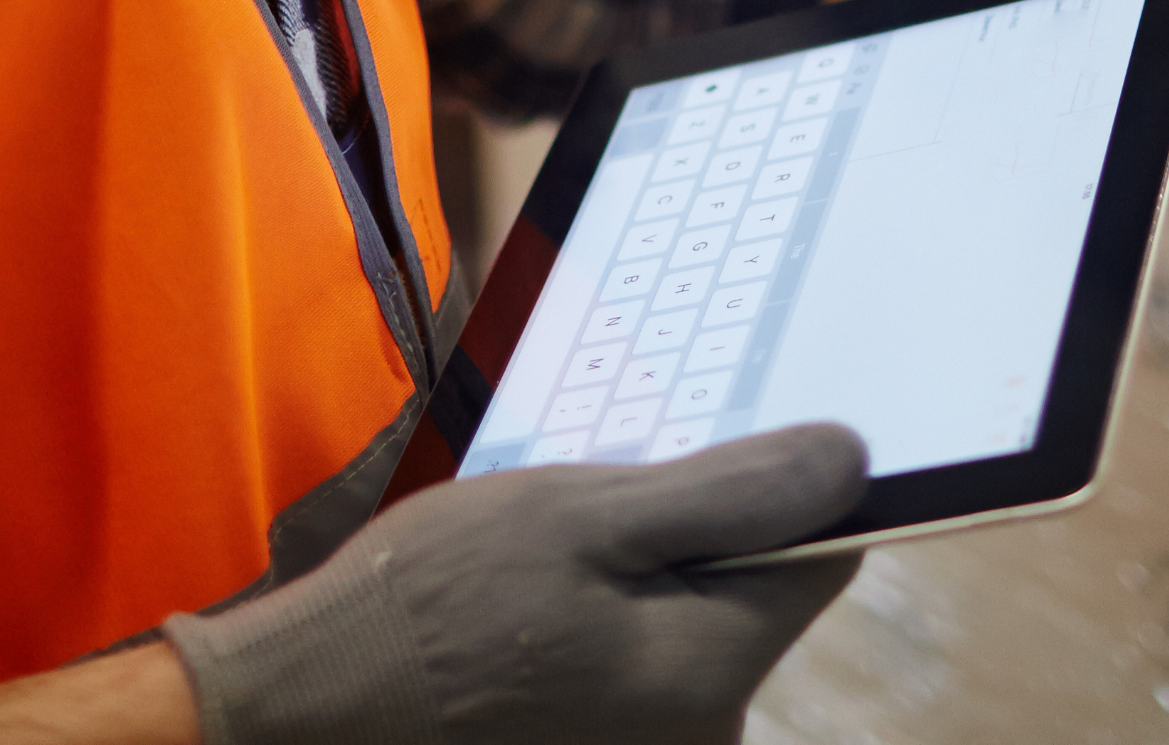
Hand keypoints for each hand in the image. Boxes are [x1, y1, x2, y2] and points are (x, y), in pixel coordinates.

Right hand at [164, 425, 868, 744]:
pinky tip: (531, 615)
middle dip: (688, 538)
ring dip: (634, 583)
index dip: (775, 488)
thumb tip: (850, 461)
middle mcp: (702, 734)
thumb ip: (727, 496)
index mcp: (712, 669)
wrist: (317, 704)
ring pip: (686, 631)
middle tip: (590, 506)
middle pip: (747, 597)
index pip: (818, 556)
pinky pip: (636, 673)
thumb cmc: (434, 604)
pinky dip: (600, 630)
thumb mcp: (579, 515)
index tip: (711, 451)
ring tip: (540, 567)